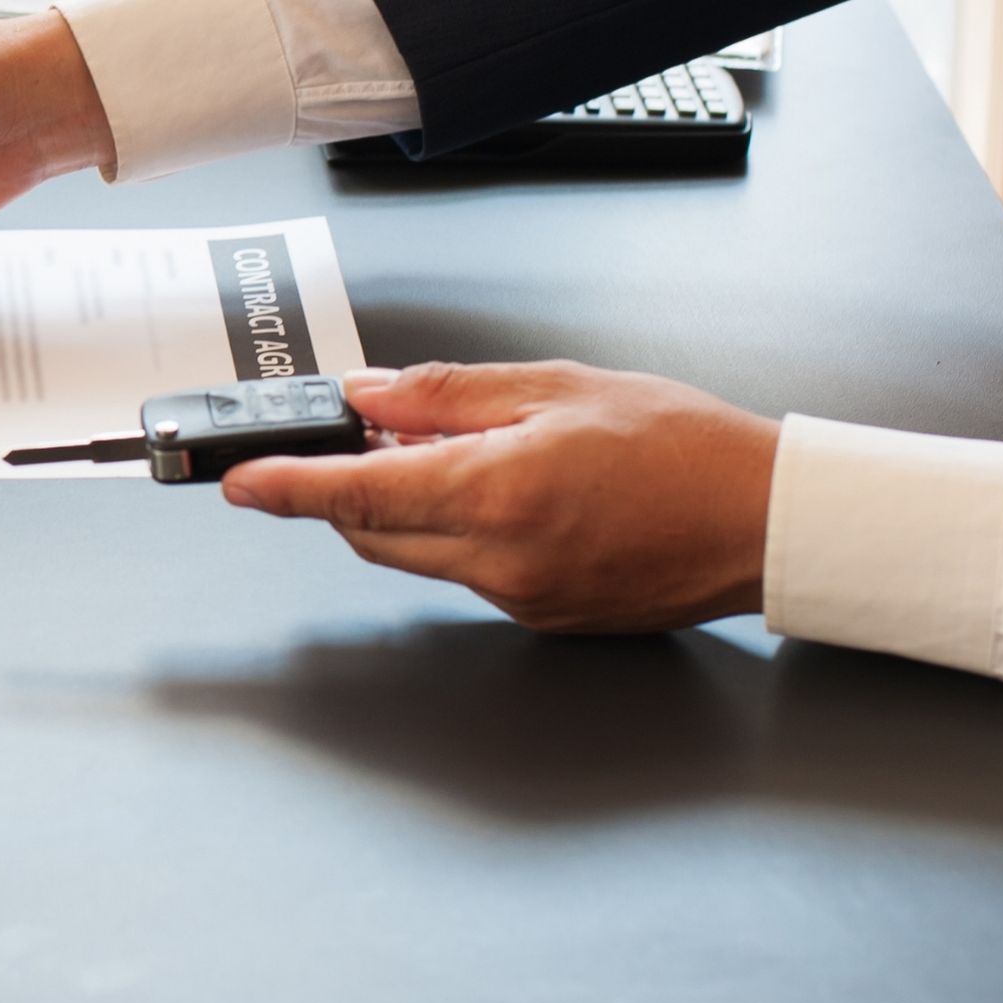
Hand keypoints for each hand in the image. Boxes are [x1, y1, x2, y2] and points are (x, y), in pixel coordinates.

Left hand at [220, 362, 781, 632]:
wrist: (764, 521)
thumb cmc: (685, 448)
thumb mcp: (557, 386)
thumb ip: (447, 395)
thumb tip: (370, 395)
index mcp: (497, 493)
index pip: (356, 493)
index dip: (286, 486)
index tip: (238, 481)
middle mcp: (498, 558)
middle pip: (371, 531)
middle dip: (346, 488)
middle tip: (357, 434)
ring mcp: (517, 597)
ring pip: (415, 554)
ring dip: (404, 507)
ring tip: (456, 451)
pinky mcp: (539, 616)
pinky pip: (465, 572)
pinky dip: (456, 531)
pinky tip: (503, 493)